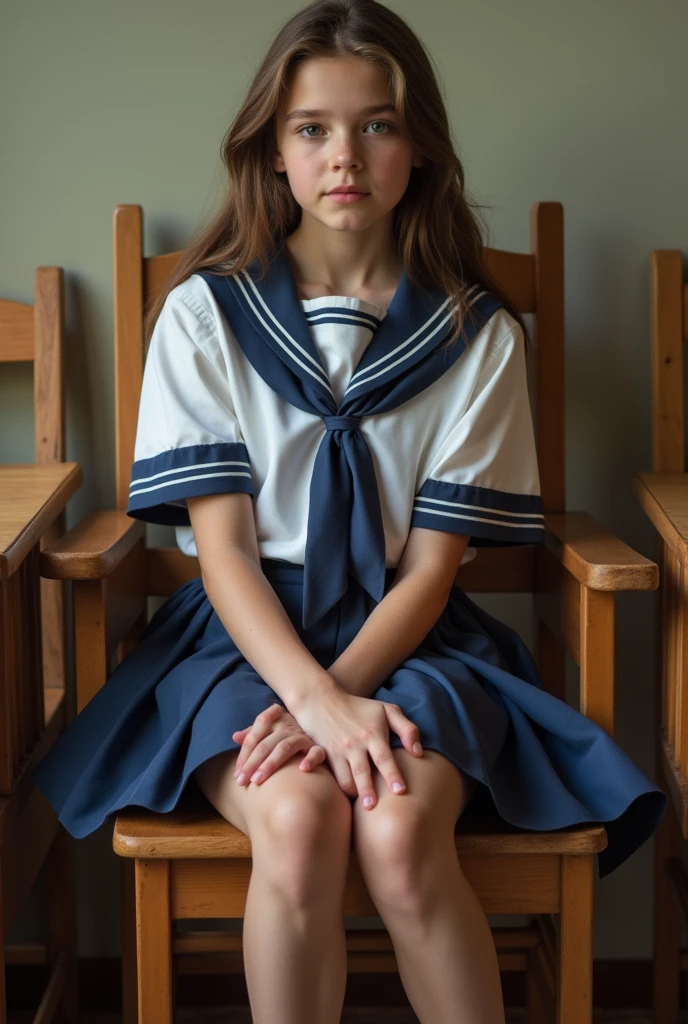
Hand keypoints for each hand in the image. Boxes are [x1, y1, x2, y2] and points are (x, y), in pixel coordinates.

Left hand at [232, 703, 326, 786]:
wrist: (319, 731)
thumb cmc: (285, 736)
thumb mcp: (269, 731)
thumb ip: (253, 733)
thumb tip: (235, 736)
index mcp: (276, 719)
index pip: (256, 730)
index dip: (245, 750)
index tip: (237, 770)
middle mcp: (289, 726)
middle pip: (266, 742)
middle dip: (252, 763)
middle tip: (242, 781)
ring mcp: (303, 736)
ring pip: (285, 747)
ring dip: (270, 764)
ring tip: (258, 780)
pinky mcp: (318, 747)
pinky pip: (317, 752)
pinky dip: (310, 759)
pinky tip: (302, 769)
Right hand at [292, 687, 422, 809]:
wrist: (321, 700)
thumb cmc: (360, 707)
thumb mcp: (386, 710)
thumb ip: (407, 728)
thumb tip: (418, 753)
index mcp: (373, 733)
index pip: (384, 757)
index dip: (392, 775)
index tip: (400, 791)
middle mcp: (355, 743)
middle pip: (363, 772)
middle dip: (368, 791)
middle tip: (373, 808)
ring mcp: (338, 750)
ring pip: (346, 778)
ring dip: (355, 793)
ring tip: (365, 806)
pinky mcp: (324, 755)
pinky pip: (334, 776)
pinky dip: (342, 787)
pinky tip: (350, 795)